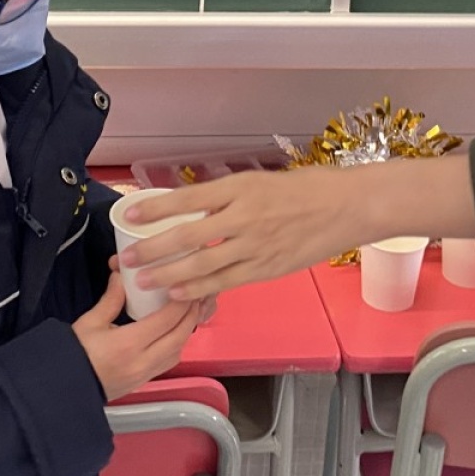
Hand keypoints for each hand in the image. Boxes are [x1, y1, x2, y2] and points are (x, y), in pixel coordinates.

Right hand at [72, 271, 205, 400]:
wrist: (65, 388)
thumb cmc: (74, 354)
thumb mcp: (90, 322)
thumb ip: (111, 299)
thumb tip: (121, 277)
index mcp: (129, 344)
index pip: (167, 319)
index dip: (181, 302)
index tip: (186, 285)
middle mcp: (143, 361)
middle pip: (179, 336)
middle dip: (191, 314)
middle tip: (195, 295)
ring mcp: (145, 374)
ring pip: (178, 351)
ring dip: (186, 331)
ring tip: (188, 312)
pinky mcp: (143, 382)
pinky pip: (169, 362)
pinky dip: (177, 344)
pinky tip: (174, 333)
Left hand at [118, 157, 474, 301]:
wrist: (348, 207)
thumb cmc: (307, 188)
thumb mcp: (260, 181)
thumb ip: (226, 196)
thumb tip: (191, 206)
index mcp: (239, 188)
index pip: (187, 198)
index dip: (155, 208)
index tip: (130, 214)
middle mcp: (243, 216)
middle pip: (186, 236)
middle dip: (152, 249)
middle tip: (126, 258)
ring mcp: (255, 246)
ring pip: (202, 265)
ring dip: (169, 275)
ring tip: (143, 282)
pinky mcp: (267, 268)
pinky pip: (226, 282)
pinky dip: (200, 290)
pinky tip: (180, 294)